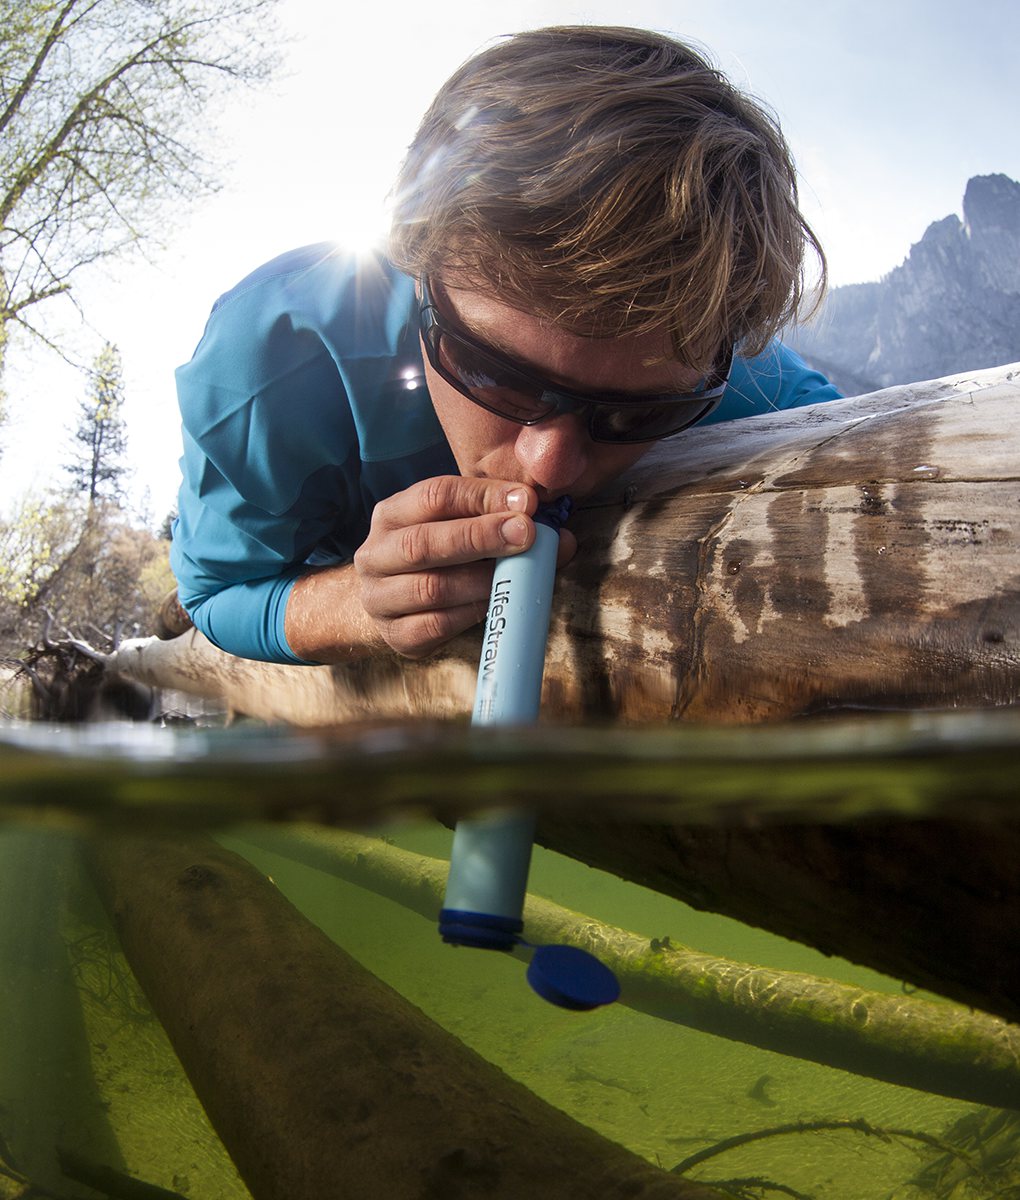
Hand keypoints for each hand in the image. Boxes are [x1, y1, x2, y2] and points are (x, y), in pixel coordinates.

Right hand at [353, 475, 574, 659]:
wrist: (390, 603)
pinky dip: (470, 614)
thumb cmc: (436, 558)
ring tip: (517, 576)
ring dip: (481, 580)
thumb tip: (560, 537)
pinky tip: (494, 604)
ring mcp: (379, 598)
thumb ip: (500, 522)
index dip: (482, 497)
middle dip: (480, 537)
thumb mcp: (457, 527)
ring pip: (431, 588)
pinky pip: (435, 626)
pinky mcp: (395, 635)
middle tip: (526, 534)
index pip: (435, 496)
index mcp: (391, 515)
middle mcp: (375, 554)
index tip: (526, 502)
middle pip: (424, 543)